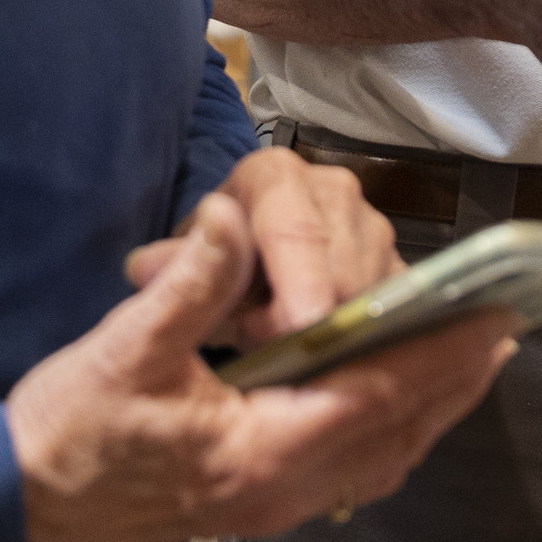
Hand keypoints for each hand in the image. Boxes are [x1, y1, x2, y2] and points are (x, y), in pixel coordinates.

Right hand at [10, 193, 515, 541]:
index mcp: (260, 450)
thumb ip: (190, 282)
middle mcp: (281, 489)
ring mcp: (271, 505)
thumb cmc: (70, 428)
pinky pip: (351, 470)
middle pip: (396, 433)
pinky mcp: (256, 504)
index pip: (376, 394)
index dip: (439, 354)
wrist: (21, 503)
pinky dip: (388, 430)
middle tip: (502, 331)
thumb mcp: (126, 345)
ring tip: (467, 360)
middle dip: (451, 380)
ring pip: (379, 457)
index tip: (494, 319)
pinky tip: (393, 399)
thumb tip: (232, 219)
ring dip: (427, 407)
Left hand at [125, 146, 397, 347]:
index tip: (296, 333)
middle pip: (344, 262)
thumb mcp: (176, 269)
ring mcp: (372, 225)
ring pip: (375, 289)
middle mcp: (334, 188)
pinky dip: (369, 343)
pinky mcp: (396, 264)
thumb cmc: (205, 269)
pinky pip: (396, 310)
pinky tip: (336, 365)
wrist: (230, 274)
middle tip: (274, 356)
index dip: (299, 286)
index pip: (295, 231)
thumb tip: (145, 266)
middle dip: (315, 319)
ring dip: (337, 333)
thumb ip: (171, 272)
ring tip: (286, 350)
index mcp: (275, 176)